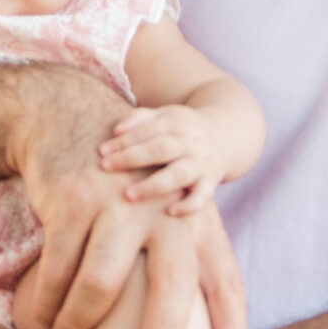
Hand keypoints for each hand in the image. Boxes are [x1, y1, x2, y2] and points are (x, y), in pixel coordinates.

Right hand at [16, 122, 249, 328]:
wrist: (71, 117)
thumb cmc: (122, 185)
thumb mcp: (164, 211)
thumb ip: (179, 261)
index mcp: (196, 222)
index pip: (225, 284)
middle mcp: (165, 212)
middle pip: (170, 288)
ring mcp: (117, 205)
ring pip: (101, 285)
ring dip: (79, 325)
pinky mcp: (73, 201)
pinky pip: (57, 269)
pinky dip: (47, 303)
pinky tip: (42, 322)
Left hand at [100, 106, 224, 215]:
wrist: (225, 138)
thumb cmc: (181, 129)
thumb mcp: (164, 116)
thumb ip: (140, 118)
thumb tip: (116, 130)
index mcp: (176, 122)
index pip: (148, 130)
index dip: (124, 140)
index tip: (102, 151)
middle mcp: (190, 143)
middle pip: (161, 149)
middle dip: (132, 158)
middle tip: (106, 167)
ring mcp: (201, 163)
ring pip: (179, 174)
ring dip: (153, 185)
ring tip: (128, 195)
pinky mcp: (211, 182)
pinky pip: (202, 196)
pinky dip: (189, 205)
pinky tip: (170, 212)